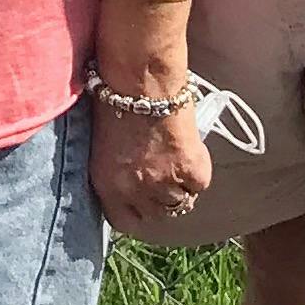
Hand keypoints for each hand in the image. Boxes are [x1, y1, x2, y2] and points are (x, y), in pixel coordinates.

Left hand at [90, 98, 212, 236]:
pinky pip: (199, 185)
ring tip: (173, 161)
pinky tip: (186, 150)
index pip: (124, 222)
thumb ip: (116, 174)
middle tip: (161, 176)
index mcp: (107, 184)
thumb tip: (128, 188)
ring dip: (180, 187)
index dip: (135, 212)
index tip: (139, 202)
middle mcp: (135, 190)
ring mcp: (165, 183)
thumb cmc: (116, 103)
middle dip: (160, 199)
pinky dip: (197, 171)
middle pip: (158, 215)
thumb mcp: (104, 147)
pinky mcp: (192, 172)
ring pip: (181, 203)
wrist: (141, 82)